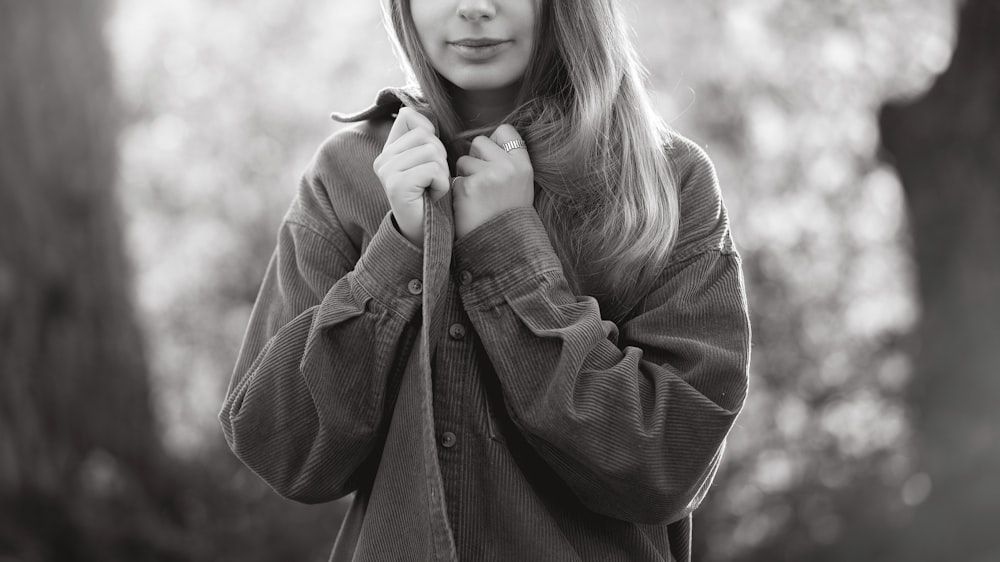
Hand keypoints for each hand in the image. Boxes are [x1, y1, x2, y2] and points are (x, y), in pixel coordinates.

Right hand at [372, 107, 449, 247]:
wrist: (423, 235)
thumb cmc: (431, 198)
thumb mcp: (428, 163)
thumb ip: (425, 139)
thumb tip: (430, 110)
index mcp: (389, 150)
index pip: (410, 117)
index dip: (429, 132)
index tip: (430, 157)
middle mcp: (383, 159)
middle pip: (426, 135)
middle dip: (441, 158)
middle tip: (432, 181)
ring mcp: (387, 171)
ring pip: (433, 152)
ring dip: (442, 173)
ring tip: (432, 189)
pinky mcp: (396, 184)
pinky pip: (433, 170)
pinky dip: (441, 185)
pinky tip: (432, 196)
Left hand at [452, 124, 533, 239]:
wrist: (501, 248)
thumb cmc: (507, 215)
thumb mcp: (521, 185)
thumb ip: (508, 162)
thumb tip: (485, 141)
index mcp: (523, 165)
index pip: (506, 132)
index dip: (494, 142)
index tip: (491, 158)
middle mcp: (508, 168)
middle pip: (480, 142)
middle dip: (475, 158)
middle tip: (481, 182)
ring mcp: (488, 177)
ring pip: (463, 160)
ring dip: (464, 175)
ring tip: (475, 197)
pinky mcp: (468, 188)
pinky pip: (454, 178)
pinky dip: (456, 191)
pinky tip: (467, 205)